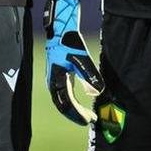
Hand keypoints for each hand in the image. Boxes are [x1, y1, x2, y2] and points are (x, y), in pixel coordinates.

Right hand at [43, 0, 107, 124]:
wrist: (61, 29)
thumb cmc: (69, 42)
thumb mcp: (81, 58)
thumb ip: (89, 76)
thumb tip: (97, 93)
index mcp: (56, 81)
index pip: (66, 104)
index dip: (77, 114)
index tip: (88, 121)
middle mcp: (53, 83)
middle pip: (64, 105)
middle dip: (77, 114)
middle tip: (90, 120)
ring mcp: (55, 79)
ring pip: (64, 99)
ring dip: (75, 108)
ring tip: (88, 114)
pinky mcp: (59, 75)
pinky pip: (66, 92)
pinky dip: (74, 100)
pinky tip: (83, 101)